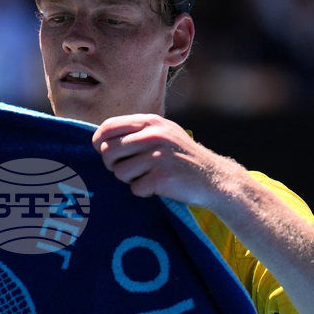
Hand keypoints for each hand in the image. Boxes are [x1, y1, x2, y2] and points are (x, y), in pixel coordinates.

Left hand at [92, 114, 241, 207]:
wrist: (214, 178)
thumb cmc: (182, 157)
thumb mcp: (164, 133)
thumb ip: (137, 132)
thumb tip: (101, 139)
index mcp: (151, 122)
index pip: (108, 127)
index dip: (99, 142)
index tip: (102, 152)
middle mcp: (153, 135)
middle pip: (108, 151)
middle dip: (112, 165)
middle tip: (128, 170)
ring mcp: (157, 155)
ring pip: (119, 172)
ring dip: (130, 180)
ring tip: (149, 177)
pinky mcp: (161, 177)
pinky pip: (135, 188)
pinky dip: (144, 192)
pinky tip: (159, 186)